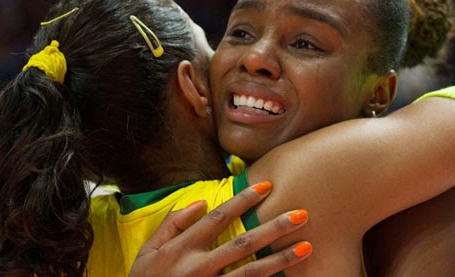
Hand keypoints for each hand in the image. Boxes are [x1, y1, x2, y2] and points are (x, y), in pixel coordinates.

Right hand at [129, 181, 310, 276]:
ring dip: (281, 259)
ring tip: (306, 247)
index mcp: (182, 247)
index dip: (244, 200)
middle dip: (273, 227)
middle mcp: (199, 266)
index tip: (267, 186)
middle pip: (243, 243)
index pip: (219, 217)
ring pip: (252, 272)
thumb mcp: (148, 250)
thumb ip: (173, 223)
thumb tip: (201, 202)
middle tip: (302, 214)